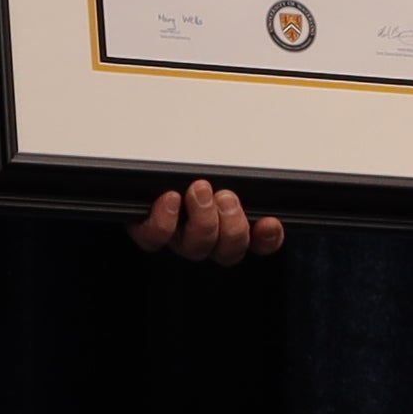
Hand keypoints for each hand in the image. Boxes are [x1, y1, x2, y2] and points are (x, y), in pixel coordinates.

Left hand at [127, 180, 287, 268]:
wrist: (143, 174)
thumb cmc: (185, 166)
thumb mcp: (220, 162)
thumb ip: (240, 175)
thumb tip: (263, 172)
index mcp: (230, 223)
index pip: (258, 240)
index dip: (268, 238)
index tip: (269, 222)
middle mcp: (206, 237)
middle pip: (228, 251)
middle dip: (233, 226)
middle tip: (226, 197)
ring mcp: (177, 238)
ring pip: (197, 248)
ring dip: (203, 220)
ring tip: (199, 190)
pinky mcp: (148, 233)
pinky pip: (155, 239)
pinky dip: (164, 222)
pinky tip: (170, 199)